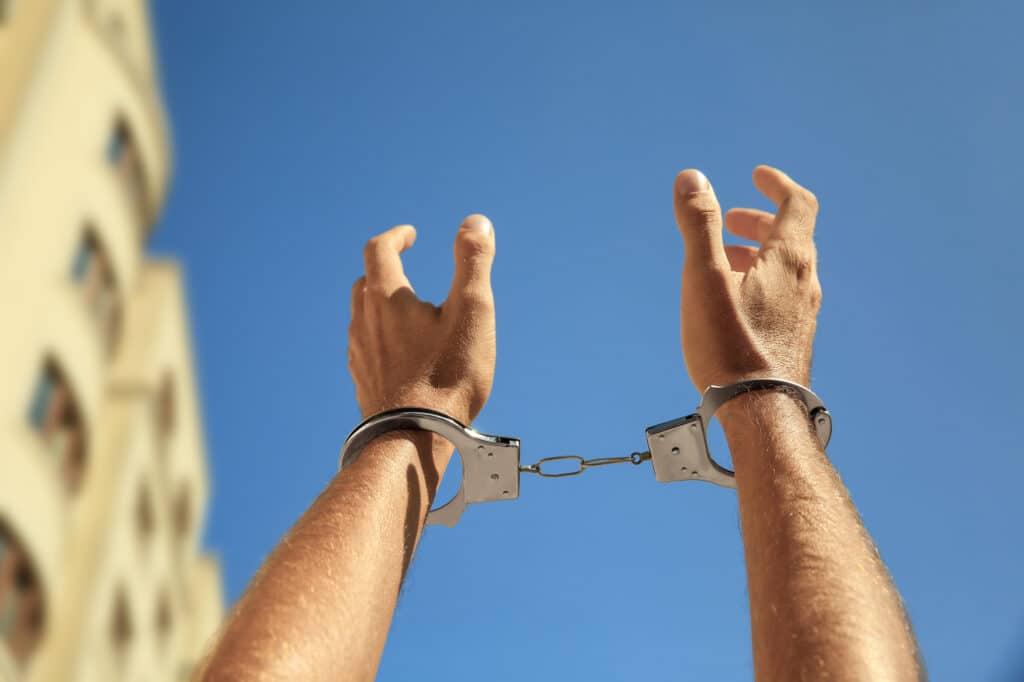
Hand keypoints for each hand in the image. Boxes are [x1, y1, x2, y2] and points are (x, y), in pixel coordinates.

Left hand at [348, 215, 496, 424]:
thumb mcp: (472, 311)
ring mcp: (359, 354)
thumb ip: (473, 262)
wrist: (414, 439)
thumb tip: (476, 221)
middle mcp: (364, 321)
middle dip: (386, 269)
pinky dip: (381, 336)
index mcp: (386, 298)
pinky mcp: (363, 382)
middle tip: (406, 268)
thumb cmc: (448, 375)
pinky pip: (365, 348)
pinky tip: (401, 353)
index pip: (379, 250)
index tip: (411, 235)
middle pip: (366, 282)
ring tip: (408, 312)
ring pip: (363, 316)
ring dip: (382, 304)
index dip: (396, 236)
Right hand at [673, 166, 821, 391]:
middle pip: (791, 236)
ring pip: (785, 269)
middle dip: (758, 221)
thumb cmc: (730, 346)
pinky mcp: (793, 339)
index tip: (757, 177)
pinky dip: (759, 282)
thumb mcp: (703, 277)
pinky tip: (732, 304)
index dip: (777, 185)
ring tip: (721, 261)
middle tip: (728, 222)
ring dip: (755, 254)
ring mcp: (802, 313)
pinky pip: (782, 296)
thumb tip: (692, 177)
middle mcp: (804, 282)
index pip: (797, 204)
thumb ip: (699, 225)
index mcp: (789, 259)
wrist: (759, 413)